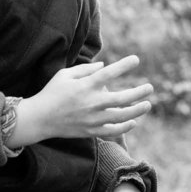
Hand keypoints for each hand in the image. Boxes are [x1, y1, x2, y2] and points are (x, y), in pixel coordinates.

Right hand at [8, 56, 151, 146]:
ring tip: (147, 105)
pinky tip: (133, 122)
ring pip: (121, 117)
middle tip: (150, 87)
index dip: (124, 65)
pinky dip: (124, 128)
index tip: (136, 59)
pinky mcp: (90, 131)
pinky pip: (112, 131)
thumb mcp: (65, 75)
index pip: (109, 73)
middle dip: (139, 92)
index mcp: (85, 86)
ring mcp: (92, 119)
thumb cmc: (52, 92)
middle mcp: (92, 103)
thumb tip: (104, 66)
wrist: (40, 119)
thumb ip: (85, 69)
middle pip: (122, 98)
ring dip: (137, 111)